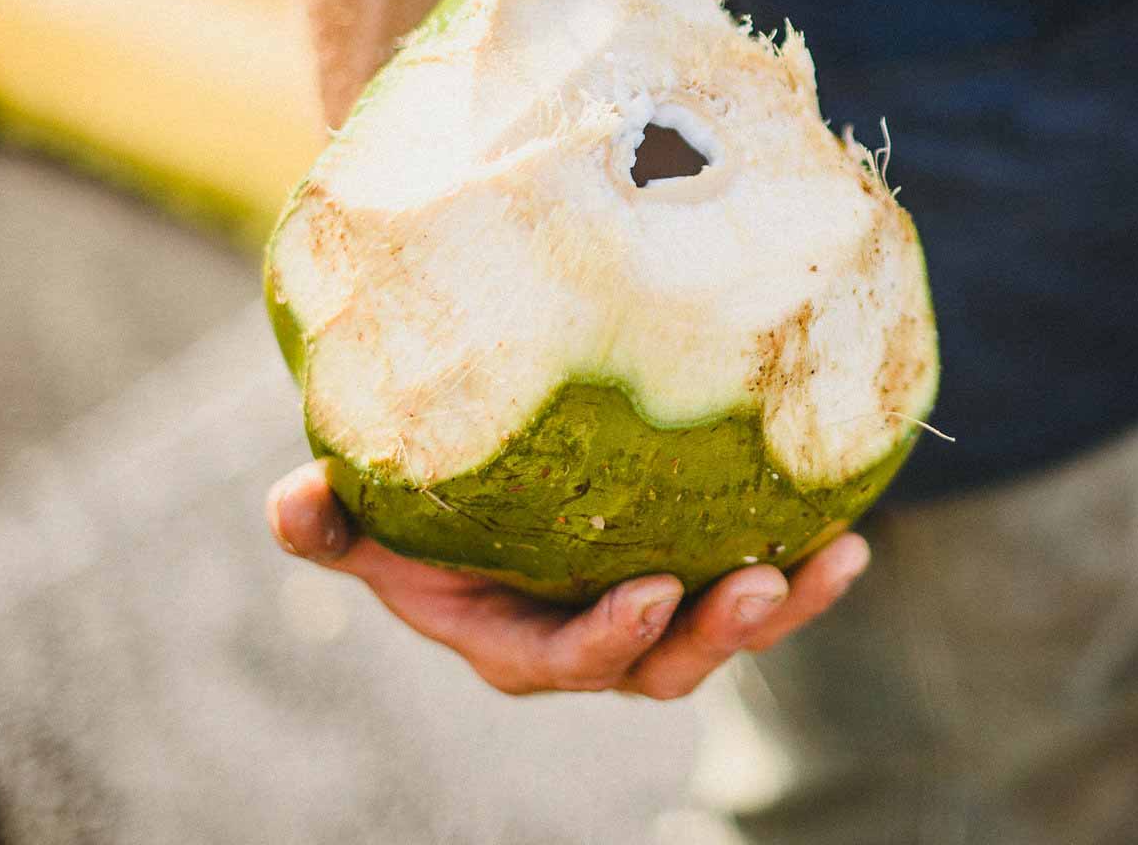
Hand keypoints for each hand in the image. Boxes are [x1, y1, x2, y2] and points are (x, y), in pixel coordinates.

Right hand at [265, 459, 870, 697]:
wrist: (499, 472)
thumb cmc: (427, 504)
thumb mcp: (374, 515)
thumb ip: (333, 521)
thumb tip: (288, 503)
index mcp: (517, 643)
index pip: (565, 660)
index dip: (608, 639)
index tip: (651, 591)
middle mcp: (598, 643)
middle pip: (663, 664)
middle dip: (713, 635)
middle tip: (756, 586)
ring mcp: (660, 615)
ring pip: (726, 633)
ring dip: (782, 608)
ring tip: (828, 563)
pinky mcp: (705, 577)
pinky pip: (765, 586)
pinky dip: (809, 572)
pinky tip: (849, 536)